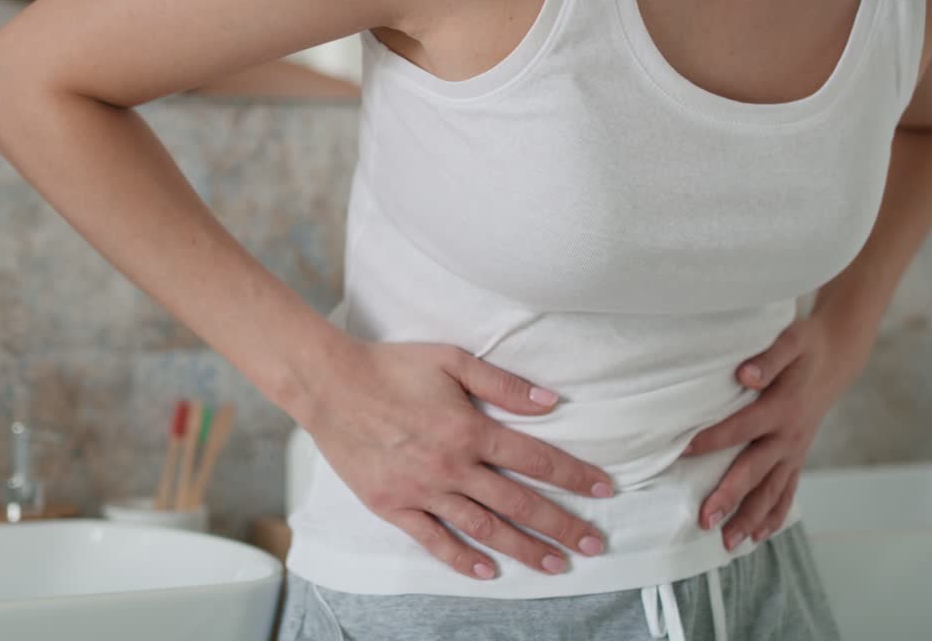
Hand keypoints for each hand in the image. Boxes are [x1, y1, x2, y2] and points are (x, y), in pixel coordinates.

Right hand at [300, 338, 615, 579]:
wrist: (329, 385)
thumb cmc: (390, 367)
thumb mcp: (452, 360)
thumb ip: (503, 384)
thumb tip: (551, 402)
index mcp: (469, 430)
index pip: (536, 459)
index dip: (574, 475)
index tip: (603, 489)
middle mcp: (451, 467)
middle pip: (518, 503)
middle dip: (561, 525)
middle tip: (592, 543)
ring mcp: (421, 491)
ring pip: (483, 528)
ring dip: (523, 548)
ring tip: (556, 564)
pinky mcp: (392, 505)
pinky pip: (433, 540)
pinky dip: (462, 559)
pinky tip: (489, 571)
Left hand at [682, 312, 874, 548]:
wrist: (836, 357)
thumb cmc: (804, 347)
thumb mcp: (791, 340)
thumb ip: (768, 358)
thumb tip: (745, 375)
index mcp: (782, 407)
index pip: (742, 427)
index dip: (713, 439)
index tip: (683, 451)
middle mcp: (789, 436)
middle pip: (755, 471)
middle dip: (730, 497)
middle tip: (705, 520)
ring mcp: (795, 451)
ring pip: (772, 491)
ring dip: (750, 518)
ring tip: (728, 543)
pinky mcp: (797, 457)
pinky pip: (787, 492)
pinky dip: (773, 516)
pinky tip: (756, 537)